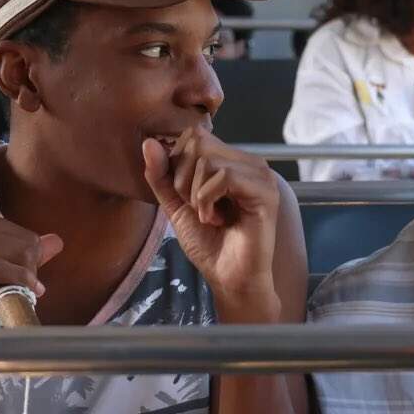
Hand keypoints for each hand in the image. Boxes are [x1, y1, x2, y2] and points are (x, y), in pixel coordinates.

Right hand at [0, 209, 62, 327]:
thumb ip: (18, 256)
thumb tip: (57, 242)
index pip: (25, 236)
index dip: (32, 264)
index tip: (28, 284)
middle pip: (23, 243)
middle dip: (28, 272)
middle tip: (19, 294)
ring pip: (12, 254)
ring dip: (20, 280)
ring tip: (12, 297)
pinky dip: (15, 280)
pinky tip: (25, 293)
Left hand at [143, 127, 279, 308]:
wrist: (229, 278)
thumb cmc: (208, 244)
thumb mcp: (175, 204)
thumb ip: (162, 175)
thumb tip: (149, 143)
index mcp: (231, 160)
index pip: (195, 135)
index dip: (178, 164)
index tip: (188, 198)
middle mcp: (248, 162)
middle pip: (199, 142)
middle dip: (184, 179)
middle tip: (197, 208)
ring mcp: (259, 174)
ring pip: (208, 159)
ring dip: (196, 194)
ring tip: (209, 216)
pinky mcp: (264, 190)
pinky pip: (224, 176)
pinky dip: (208, 200)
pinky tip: (217, 219)